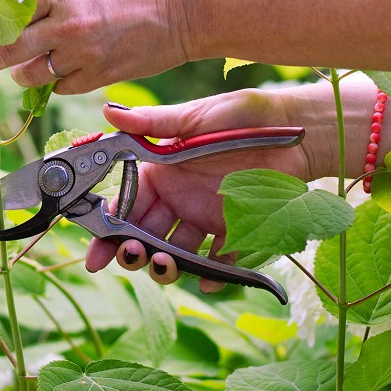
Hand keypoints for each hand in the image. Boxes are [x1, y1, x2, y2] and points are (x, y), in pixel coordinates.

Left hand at [0, 0, 198, 93]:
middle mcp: (66, 22)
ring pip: (29, 75)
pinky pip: (61, 87)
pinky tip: (61, 72)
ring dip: (20, 74)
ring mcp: (82, 52)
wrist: (188, 7)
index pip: (4, 11)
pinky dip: (56, 82)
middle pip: (6, 48)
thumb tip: (21, 8)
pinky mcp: (99, 76)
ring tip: (20, 69)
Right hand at [84, 88, 322, 292]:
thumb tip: (106, 110)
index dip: (108, 227)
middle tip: (132, 257)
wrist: (294, 129)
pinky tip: (207, 280)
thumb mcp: (193, 118)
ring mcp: (205, 216)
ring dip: (166, 264)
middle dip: (133, 251)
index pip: (127, 203)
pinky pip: (219, 260)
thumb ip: (151, 123)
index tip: (96, 250)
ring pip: (176, 251)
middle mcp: (179, 197)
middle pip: (146, 233)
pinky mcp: (236, 230)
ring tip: (166, 264)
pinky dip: (212, 275)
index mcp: (162, 171)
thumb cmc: (241, 116)